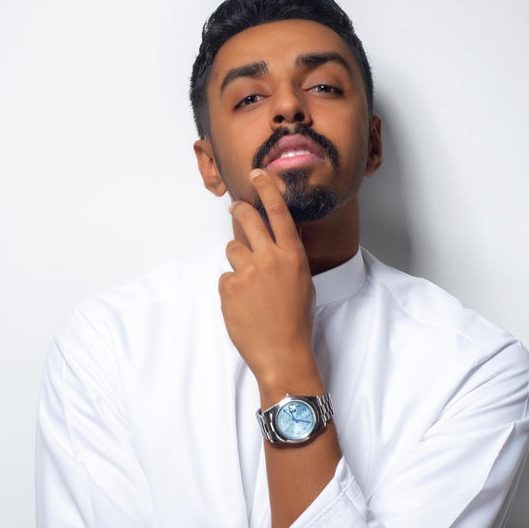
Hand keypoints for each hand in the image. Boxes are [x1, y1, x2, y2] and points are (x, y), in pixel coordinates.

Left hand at [220, 169, 316, 389]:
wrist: (282, 352)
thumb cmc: (296, 322)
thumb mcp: (303, 283)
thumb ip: (289, 258)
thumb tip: (277, 241)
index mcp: (292, 256)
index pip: (278, 212)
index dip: (266, 190)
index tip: (258, 175)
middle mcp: (270, 258)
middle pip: (248, 219)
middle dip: (239, 210)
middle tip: (235, 208)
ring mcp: (248, 272)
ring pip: (233, 248)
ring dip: (237, 260)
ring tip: (249, 285)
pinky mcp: (229, 287)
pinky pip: (226, 277)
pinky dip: (232, 287)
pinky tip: (244, 304)